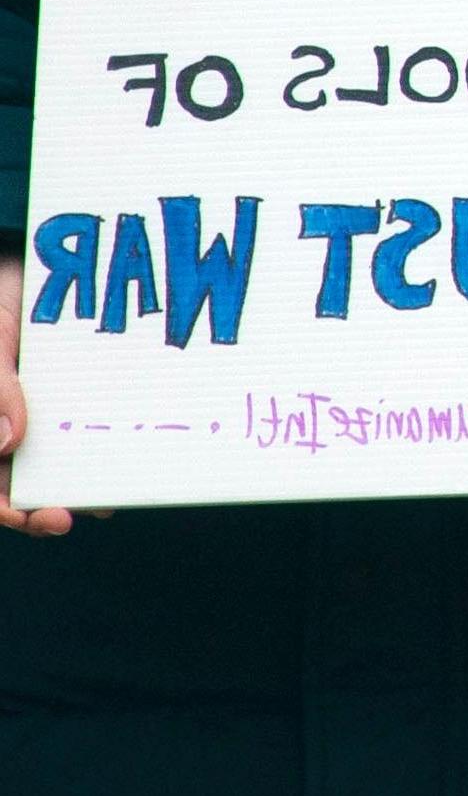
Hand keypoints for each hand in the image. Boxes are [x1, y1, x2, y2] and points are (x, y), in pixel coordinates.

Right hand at [0, 254, 78, 537]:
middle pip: (17, 488)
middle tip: (66, 518)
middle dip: (39, 511)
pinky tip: (128, 460)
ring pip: (55, 468)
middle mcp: (5, 434)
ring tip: (106, 500)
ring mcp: (40, 422)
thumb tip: (7, 442)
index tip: (31, 515)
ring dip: (77, 488)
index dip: (5, 509)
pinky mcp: (76, 406)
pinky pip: (90, 433)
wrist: (27, 276)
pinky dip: (106, 451)